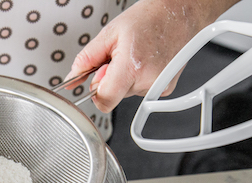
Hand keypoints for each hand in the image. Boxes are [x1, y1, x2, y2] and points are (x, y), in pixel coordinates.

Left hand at [65, 0, 229, 112]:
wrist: (180, 12)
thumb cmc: (148, 18)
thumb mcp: (109, 34)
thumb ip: (86, 60)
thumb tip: (72, 79)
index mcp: (132, 67)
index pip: (104, 101)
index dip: (96, 91)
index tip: (97, 78)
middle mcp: (148, 81)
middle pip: (115, 96)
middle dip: (110, 79)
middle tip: (120, 56)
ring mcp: (159, 87)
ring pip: (127, 93)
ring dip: (125, 77)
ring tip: (135, 54)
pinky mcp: (166, 89)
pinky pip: (141, 90)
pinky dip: (138, 78)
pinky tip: (145, 60)